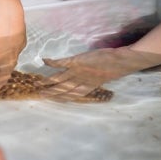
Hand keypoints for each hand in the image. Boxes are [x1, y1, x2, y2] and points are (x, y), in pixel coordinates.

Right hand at [41, 46, 160, 100]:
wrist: (122, 61)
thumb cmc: (117, 67)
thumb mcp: (106, 76)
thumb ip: (97, 78)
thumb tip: (94, 79)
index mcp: (88, 86)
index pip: (72, 94)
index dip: (61, 97)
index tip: (53, 99)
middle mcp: (81, 81)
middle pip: (63, 89)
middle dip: (51, 92)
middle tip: (40, 94)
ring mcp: (78, 71)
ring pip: (59, 79)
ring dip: (48, 81)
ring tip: (38, 82)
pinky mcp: (77, 62)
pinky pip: (62, 63)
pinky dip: (52, 63)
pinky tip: (45, 61)